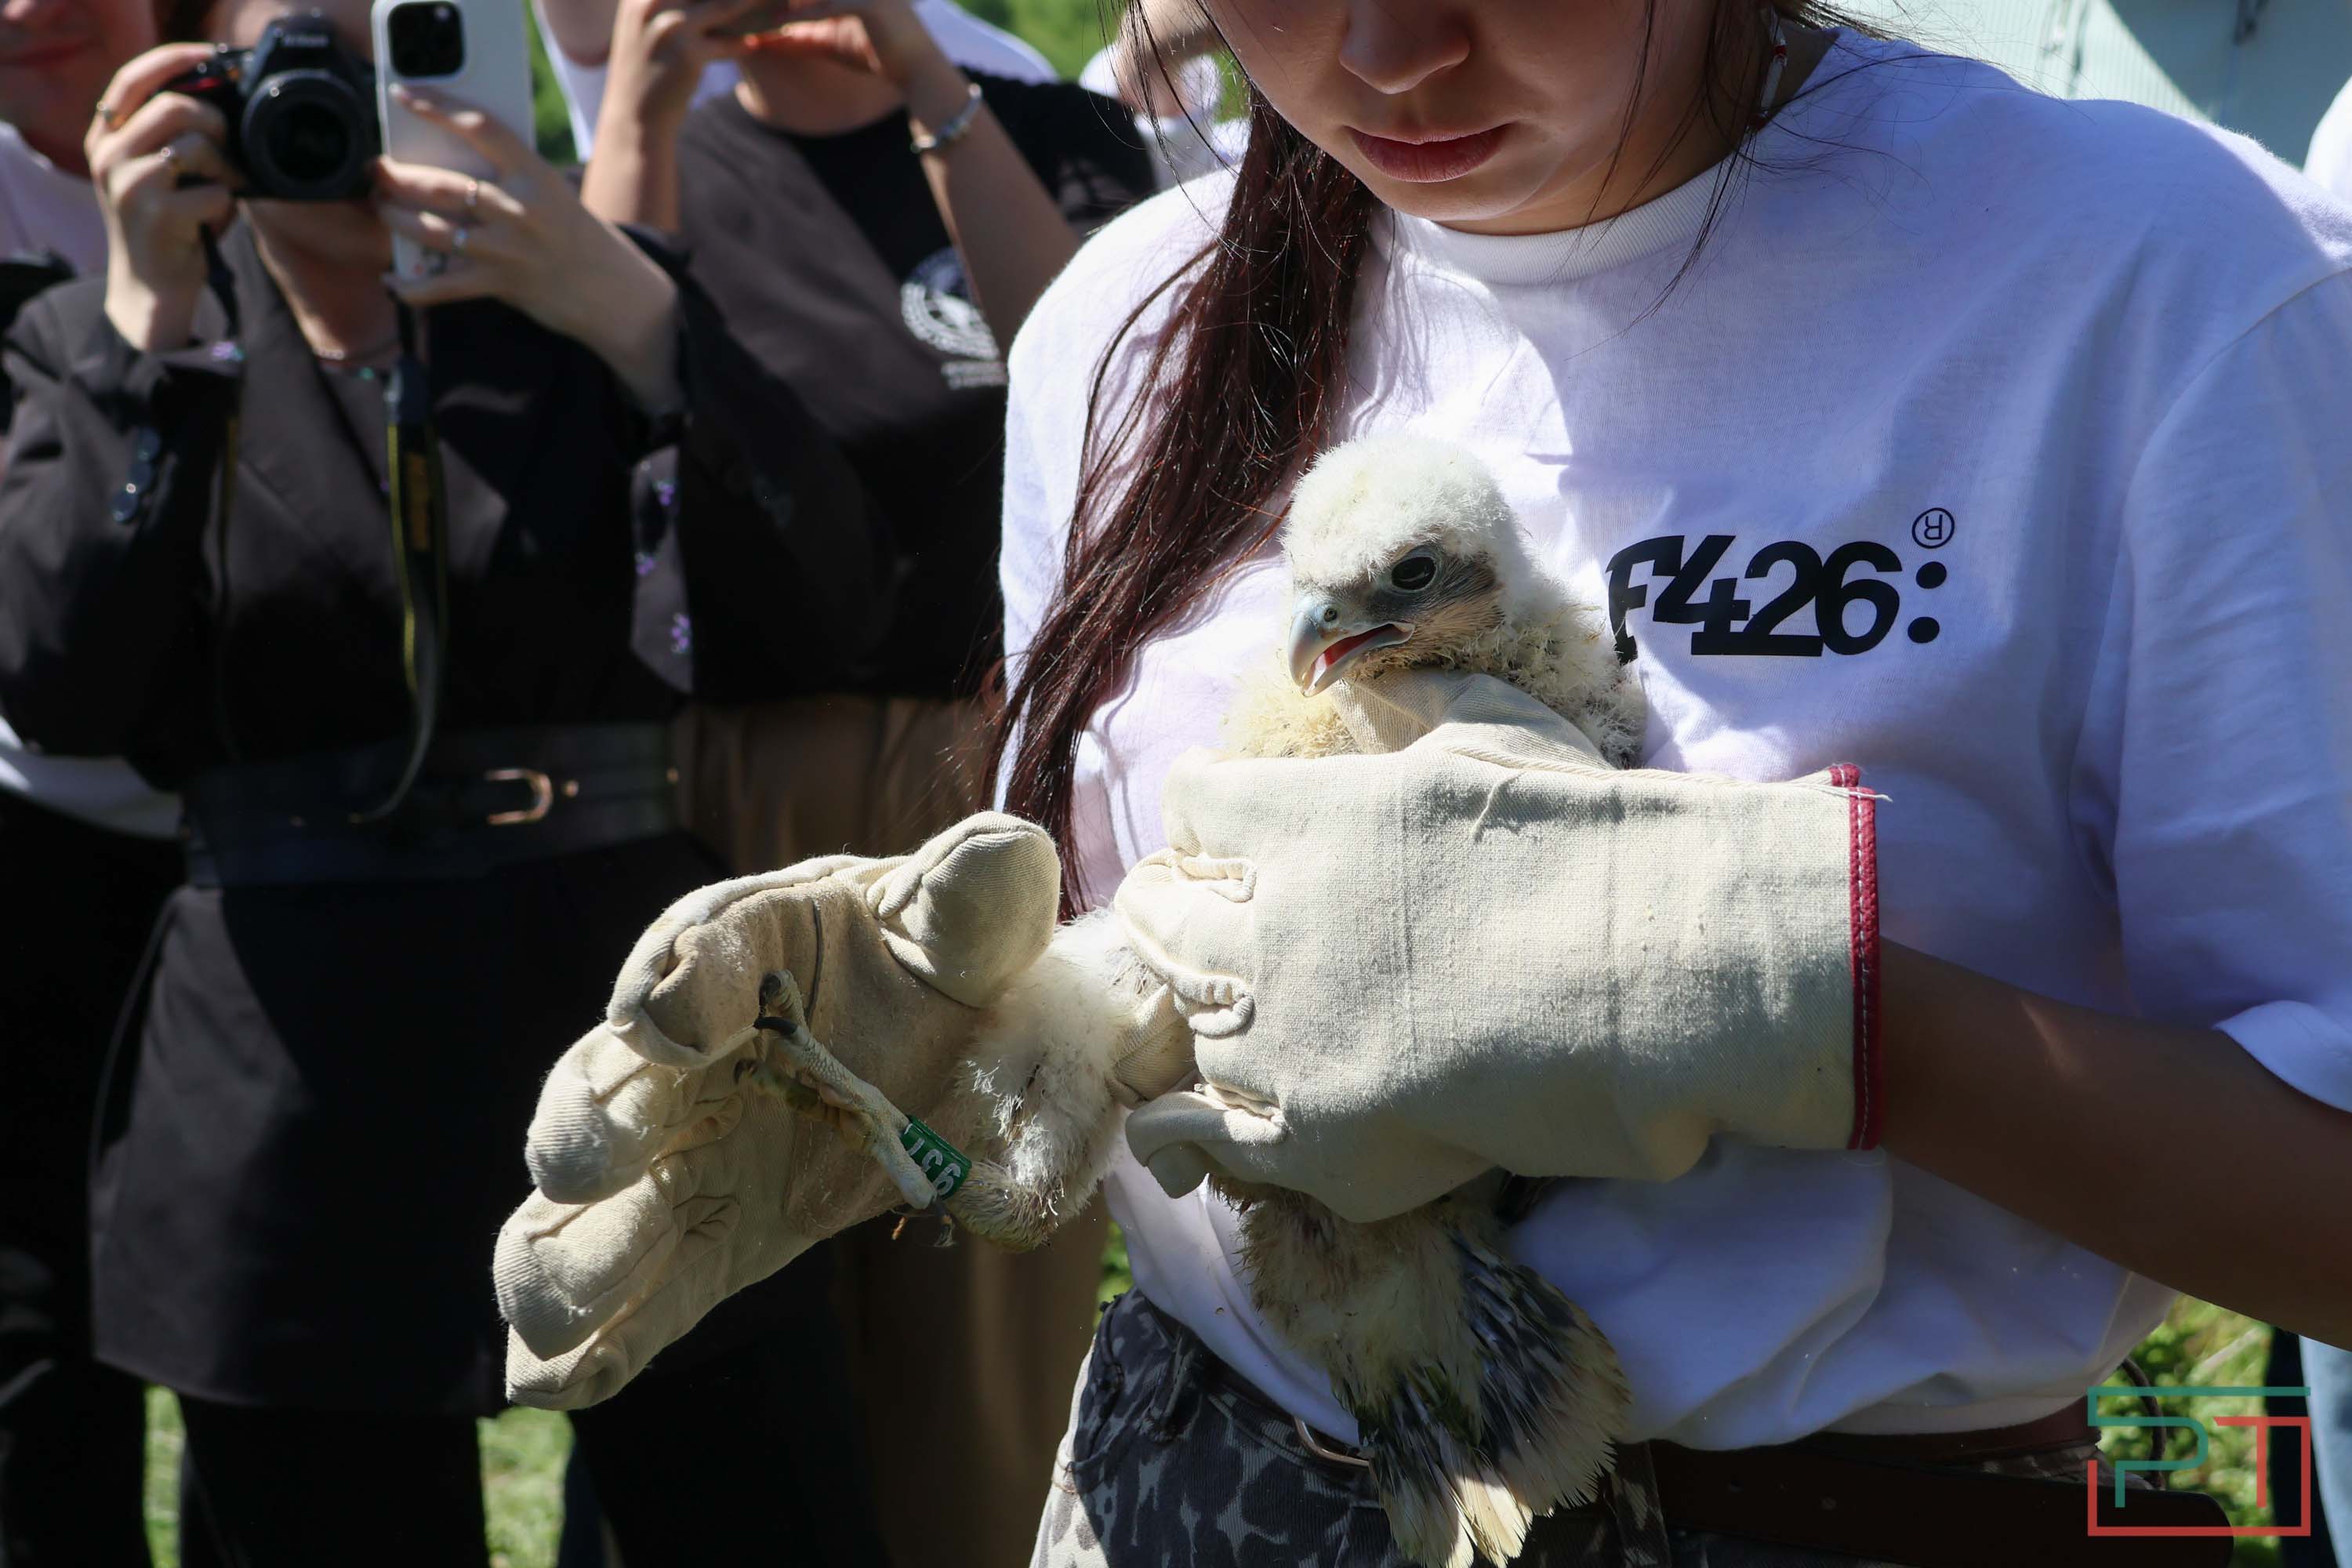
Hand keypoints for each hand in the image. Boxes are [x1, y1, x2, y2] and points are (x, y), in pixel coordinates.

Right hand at [88, 44, 238, 349]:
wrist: (151, 287)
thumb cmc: (169, 224)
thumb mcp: (159, 171)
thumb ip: (175, 135)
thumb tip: (224, 103)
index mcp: (107, 137)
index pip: (133, 78)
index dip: (173, 60)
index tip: (210, 57)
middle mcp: (109, 154)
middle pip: (176, 106)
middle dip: (215, 123)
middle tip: (227, 148)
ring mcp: (129, 183)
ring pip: (196, 146)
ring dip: (224, 168)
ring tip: (220, 189)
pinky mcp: (157, 214)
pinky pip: (215, 190)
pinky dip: (227, 205)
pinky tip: (213, 220)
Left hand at [374, 87, 681, 404]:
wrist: (610, 287)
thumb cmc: (572, 232)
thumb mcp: (547, 190)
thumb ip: (504, 176)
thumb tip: (443, 165)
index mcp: (533, 175)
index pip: (478, 128)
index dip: (436, 107)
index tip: (402, 95)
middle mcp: (519, 209)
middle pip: (440, 185)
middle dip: (396, 176)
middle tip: (379, 170)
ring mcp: (508, 249)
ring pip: (431, 230)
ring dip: (395, 219)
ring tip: (382, 209)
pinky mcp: (500, 284)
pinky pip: (443, 287)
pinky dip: (412, 287)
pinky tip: (394, 281)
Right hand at [496, 812, 1061, 1407]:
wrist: (936, 1048)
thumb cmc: (924, 966)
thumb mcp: (959, 931)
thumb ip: (976, 900)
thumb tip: (1008, 850)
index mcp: (737, 951)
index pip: (693, 955)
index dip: (680, 987)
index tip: (673, 1022)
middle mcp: (678, 1059)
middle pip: (599, 1090)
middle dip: (589, 1125)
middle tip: (593, 1163)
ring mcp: (677, 1160)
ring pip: (583, 1211)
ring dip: (566, 1256)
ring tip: (562, 1313)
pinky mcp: (700, 1242)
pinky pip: (635, 1298)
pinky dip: (588, 1343)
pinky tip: (560, 1383)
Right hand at [603, 0, 764, 130]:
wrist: (633, 119)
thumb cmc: (644, 72)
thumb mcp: (648, 29)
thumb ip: (669, 5)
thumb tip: (708, 0)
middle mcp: (651, 3)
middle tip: (763, 0)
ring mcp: (670, 27)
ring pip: (724, 6)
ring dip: (751, 6)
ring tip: (772, 10)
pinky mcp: (688, 53)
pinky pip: (728, 42)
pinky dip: (743, 44)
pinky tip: (753, 44)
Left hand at [743, 0, 947, 90]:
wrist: (917, 70)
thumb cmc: (874, 54)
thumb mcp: (826, 41)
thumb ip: (797, 35)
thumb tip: (762, 37)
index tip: (738, 3)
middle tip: (734, 3)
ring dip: (782, 1)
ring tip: (749, 8)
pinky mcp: (869, 4)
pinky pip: (828, 7)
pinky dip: (803, 14)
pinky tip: (780, 22)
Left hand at [1115, 671, 1882, 1222]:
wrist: (1662, 974)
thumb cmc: (1597, 843)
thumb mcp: (1502, 735)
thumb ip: (1420, 705)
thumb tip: (1376, 674)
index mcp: (1295, 816)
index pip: (1192, 807)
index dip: (1214, 826)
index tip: (1238, 842)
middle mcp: (1262, 923)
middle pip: (1161, 916)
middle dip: (1180, 918)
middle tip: (1213, 934)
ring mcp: (1279, 1038)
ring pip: (1190, 1032)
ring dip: (1214, 1025)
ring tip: (1251, 1030)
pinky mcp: (1312, 1138)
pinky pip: (1210, 1138)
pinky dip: (1207, 1131)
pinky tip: (1219, 1130)